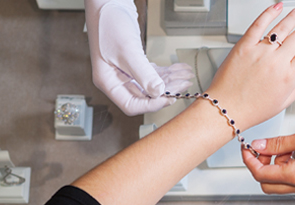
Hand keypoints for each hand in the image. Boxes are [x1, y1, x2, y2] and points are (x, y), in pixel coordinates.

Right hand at [86, 0, 193, 115]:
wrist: (108, 3)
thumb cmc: (109, 23)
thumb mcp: (128, 51)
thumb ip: (143, 74)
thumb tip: (158, 92)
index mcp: (108, 82)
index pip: (131, 105)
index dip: (152, 104)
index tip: (169, 98)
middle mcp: (116, 80)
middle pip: (144, 96)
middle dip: (166, 91)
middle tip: (183, 86)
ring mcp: (125, 72)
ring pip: (151, 85)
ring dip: (170, 82)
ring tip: (186, 76)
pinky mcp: (134, 64)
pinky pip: (152, 73)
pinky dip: (167, 72)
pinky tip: (179, 69)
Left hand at [206, 6, 294, 127]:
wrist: (226, 108)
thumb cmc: (253, 108)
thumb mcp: (286, 100)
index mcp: (289, 76)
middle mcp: (276, 62)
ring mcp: (260, 52)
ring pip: (282, 28)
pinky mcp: (244, 46)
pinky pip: (258, 25)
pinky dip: (269, 13)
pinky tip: (277, 7)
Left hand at [242, 116, 294, 193]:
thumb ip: (278, 143)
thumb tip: (260, 146)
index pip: (262, 175)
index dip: (250, 161)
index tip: (248, 149)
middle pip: (268, 186)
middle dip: (262, 167)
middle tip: (264, 149)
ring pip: (282, 185)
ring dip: (277, 169)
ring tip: (286, 147)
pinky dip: (290, 169)